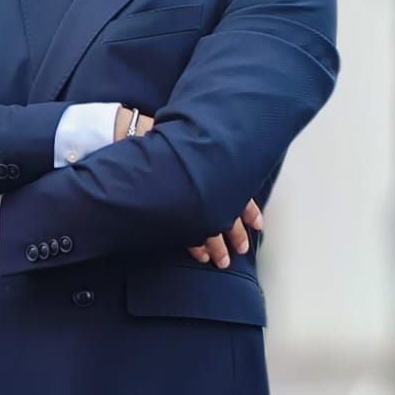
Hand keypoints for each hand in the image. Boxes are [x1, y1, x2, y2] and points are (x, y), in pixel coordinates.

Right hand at [115, 107, 263, 266]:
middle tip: (241, 250)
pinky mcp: (170, 204)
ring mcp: (189, 194)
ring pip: (210, 226)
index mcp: (214, 167)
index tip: (258, 225)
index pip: (239, 192)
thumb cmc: (163, 138)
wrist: (136, 133)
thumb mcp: (192, 146)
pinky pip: (187, 230)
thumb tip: (229, 176)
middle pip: (227, 214)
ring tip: (221, 261)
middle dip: (235, 235)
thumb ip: (208, 161)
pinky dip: (193, 244)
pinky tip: (199, 254)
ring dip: (216, 246)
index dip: (249, 210)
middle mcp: (206, 182)